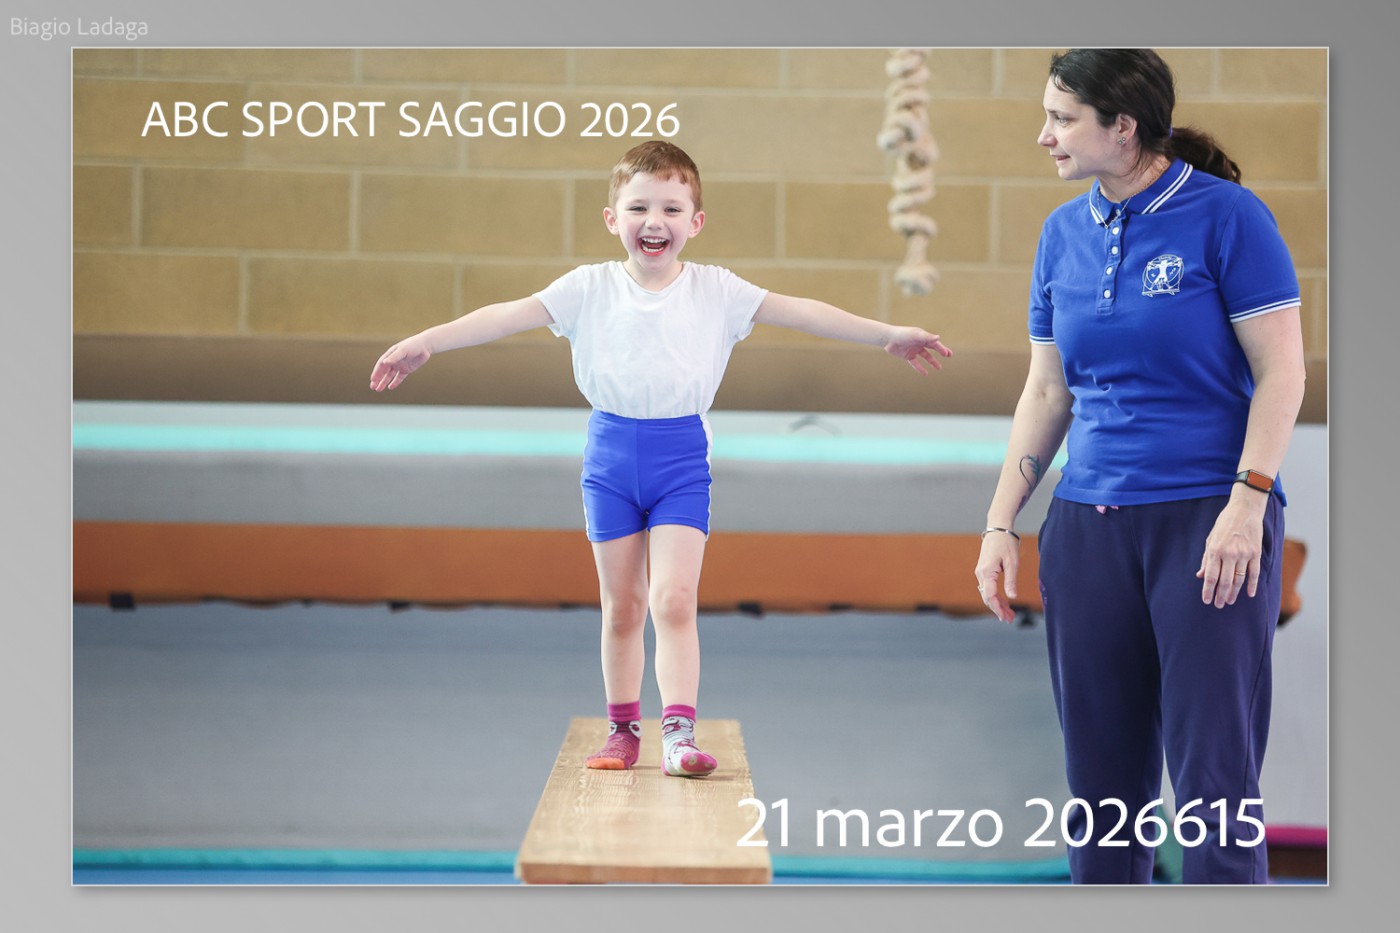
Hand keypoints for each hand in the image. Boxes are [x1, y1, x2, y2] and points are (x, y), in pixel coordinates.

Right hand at [370, 335, 431, 391]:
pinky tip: (390, 387)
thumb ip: (394, 357)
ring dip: (384, 382)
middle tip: (372, 387)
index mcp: (390, 355)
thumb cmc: (413, 345)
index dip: (376, 372)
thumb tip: (384, 362)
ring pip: (389, 376)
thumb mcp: (403, 350)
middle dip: (378, 379)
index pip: (381, 365)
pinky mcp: (407, 370)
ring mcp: (400, 366)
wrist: (425, 346)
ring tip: (378, 389)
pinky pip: (399, 377)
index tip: (372, 379)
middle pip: (383, 372)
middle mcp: (393, 361)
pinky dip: (395, 382)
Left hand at [884, 326, 951, 373]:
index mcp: (922, 336)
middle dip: (941, 352)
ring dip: (932, 362)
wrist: (888, 339)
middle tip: (948, 356)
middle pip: (932, 348)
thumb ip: (927, 337)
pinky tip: (925, 373)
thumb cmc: (903, 334)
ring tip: (939, 368)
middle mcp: (919, 343)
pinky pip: (915, 363)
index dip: (941, 348)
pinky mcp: (907, 356)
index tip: (948, 354)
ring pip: (926, 356)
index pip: (935, 343)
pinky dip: (920, 368)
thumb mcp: (916, 335)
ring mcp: (914, 349)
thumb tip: (938, 338)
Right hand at [974, 529, 1019, 623]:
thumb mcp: (1012, 562)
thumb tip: (1012, 597)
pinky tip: (1005, 602)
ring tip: (1010, 614)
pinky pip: (988, 588)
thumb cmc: (1006, 543)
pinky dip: (996, 597)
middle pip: (987, 597)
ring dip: (997, 604)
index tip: (1006, 617)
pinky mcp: (984, 571)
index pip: (990, 595)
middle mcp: (980, 574)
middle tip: (1010, 619)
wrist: (998, 528)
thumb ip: (1011, 580)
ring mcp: (981, 573)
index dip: (998, 608)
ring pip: (987, 594)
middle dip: (998, 609)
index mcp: (987, 572)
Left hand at [1194, 492, 1266, 607]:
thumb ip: (1206, 559)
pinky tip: (1250, 594)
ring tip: (1229, 601)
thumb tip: (1201, 576)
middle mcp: (1229, 554)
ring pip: (1239, 579)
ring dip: (1234, 592)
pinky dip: (1252, 585)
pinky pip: (1254, 573)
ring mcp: (1244, 554)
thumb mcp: (1210, 539)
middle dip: (1221, 595)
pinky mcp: (1256, 553)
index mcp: (1215, 550)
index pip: (1211, 576)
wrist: (1245, 509)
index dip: (1208, 590)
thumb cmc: (1224, 524)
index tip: (1207, 601)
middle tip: (1219, 605)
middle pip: (1225, 581)